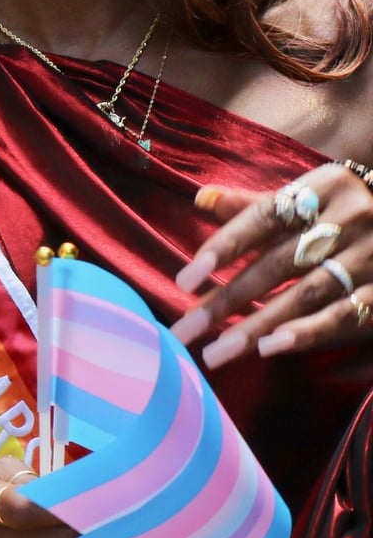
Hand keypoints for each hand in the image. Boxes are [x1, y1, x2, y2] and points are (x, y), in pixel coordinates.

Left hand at [172, 163, 372, 365]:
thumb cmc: (346, 210)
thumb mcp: (308, 195)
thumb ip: (256, 203)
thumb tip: (202, 199)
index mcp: (324, 187)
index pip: (262, 218)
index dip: (222, 248)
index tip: (183, 282)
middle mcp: (350, 218)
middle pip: (277, 263)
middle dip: (227, 300)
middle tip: (185, 332)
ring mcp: (372, 256)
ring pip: (306, 293)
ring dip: (259, 324)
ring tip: (219, 350)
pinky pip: (346, 314)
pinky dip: (309, 331)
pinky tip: (272, 348)